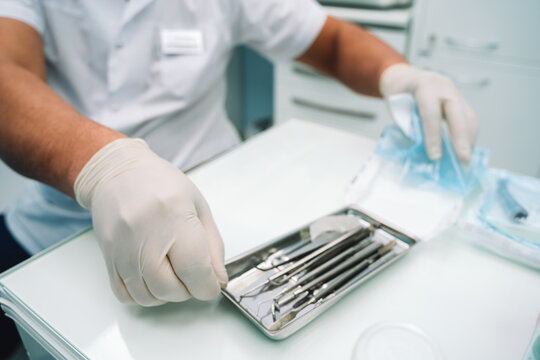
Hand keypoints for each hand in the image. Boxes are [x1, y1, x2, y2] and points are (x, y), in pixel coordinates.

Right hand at [74, 139, 226, 305]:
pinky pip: (125, 295)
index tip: (212, 284)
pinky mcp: (107, 258)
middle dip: (188, 291)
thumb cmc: (162, 184)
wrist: (119, 173)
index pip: (194, 270)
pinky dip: (144, 295)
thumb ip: (213, 246)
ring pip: (147, 297)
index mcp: (174, 217)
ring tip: (174, 275)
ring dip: (167, 295)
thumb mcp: (198, 206)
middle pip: (169, 289)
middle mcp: (144, 235)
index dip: (208, 286)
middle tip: (193, 276)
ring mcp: (121, 249)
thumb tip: (217, 280)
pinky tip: (153, 279)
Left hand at [380, 63, 477, 160]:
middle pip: (457, 114)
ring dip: (469, 141)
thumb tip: (421, 150)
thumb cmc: (399, 94)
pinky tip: (465, 151)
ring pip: (468, 117)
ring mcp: (455, 93)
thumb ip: (409, 125)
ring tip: (466, 160)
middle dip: (461, 139)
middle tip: (463, 160)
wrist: (405, 77)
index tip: (435, 156)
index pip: (431, 114)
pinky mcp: (461, 101)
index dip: (433, 136)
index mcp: (424, 86)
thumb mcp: (397, 108)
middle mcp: (444, 87)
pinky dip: (468, 136)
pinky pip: (469, 119)